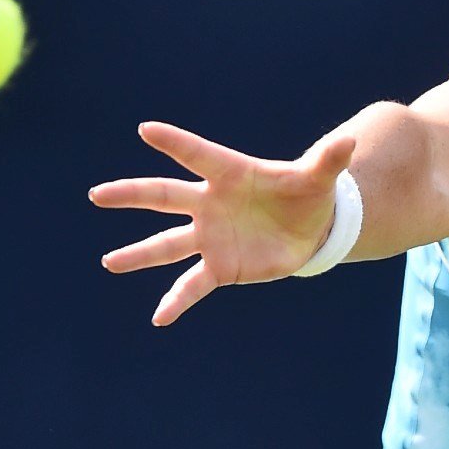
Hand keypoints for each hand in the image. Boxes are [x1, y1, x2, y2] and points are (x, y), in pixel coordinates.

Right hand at [90, 121, 355, 325]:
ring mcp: (211, 236)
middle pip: (166, 196)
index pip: (199, 155)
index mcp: (231, 174)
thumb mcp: (320, 177)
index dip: (176, 143)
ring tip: (109, 262)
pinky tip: (159, 319)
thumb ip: (329, 160)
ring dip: (139, 254)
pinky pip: (193, 284)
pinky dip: (177, 301)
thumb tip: (350, 141)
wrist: (310, 229)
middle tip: (98, 194)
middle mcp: (211, 204)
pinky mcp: (220, 266)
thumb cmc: (308, 194)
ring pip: (168, 244)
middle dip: (132, 195)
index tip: (147, 129)